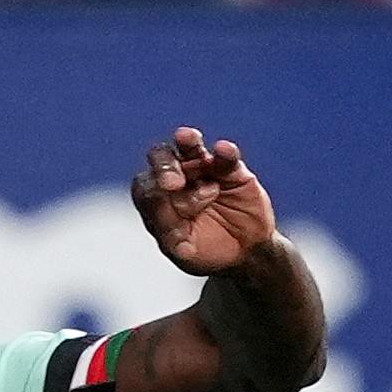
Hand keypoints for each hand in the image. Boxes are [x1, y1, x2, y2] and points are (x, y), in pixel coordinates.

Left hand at [131, 127, 278, 274]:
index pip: (146, 189)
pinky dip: (225, 152)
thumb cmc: (206, 251)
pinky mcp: (231, 169)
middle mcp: (176, 177)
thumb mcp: (185, 254)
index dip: (154, 200)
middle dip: (164, 167)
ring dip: (187, 141)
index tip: (172, 222)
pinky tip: (224, 150)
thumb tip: (170, 236)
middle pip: (161, 158)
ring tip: (185, 137)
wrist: (244, 252)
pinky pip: (226, 156)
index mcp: (156, 198)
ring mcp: (203, 168)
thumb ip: (171, 238)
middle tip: (174, 184)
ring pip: (190, 147)